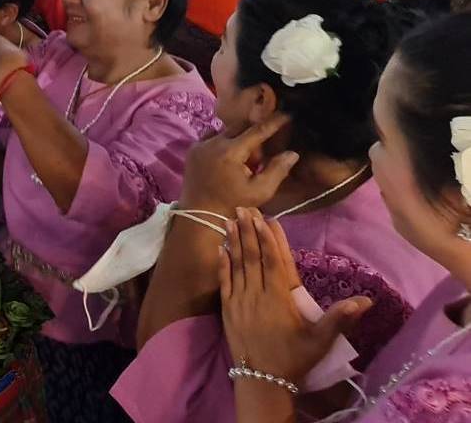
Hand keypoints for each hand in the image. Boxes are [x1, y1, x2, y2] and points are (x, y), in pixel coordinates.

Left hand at [179, 114, 296, 214]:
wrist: (200, 214)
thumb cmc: (233, 204)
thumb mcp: (260, 191)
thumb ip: (277, 170)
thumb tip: (292, 153)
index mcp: (230, 152)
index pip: (257, 130)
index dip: (274, 122)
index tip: (288, 114)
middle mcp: (213, 142)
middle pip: (240, 126)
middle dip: (254, 133)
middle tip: (261, 152)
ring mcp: (200, 144)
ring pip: (226, 130)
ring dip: (238, 138)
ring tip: (243, 160)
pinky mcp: (192, 149)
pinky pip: (212, 136)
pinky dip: (223, 141)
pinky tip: (229, 157)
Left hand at [220, 209, 371, 383]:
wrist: (263, 380)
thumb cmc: (295, 358)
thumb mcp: (321, 340)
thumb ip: (341, 317)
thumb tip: (367, 301)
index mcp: (280, 298)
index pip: (275, 261)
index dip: (271, 239)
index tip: (267, 219)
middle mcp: (258, 294)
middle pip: (253, 256)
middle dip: (250, 230)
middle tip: (244, 207)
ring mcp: (240, 300)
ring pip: (237, 264)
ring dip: (235, 241)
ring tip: (231, 219)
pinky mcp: (227, 309)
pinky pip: (224, 281)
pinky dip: (222, 263)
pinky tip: (221, 248)